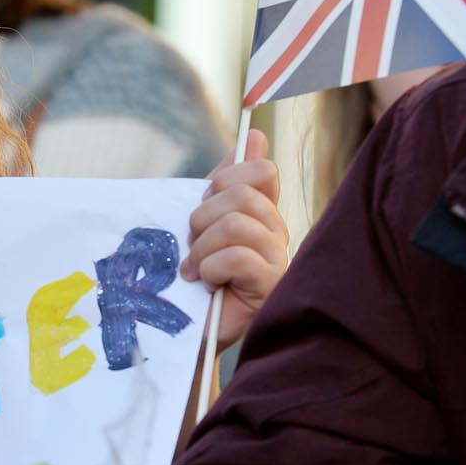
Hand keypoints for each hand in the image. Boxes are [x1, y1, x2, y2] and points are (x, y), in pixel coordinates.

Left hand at [182, 128, 286, 348]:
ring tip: (196, 269)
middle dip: (203, 217)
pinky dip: (211, 268)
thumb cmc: (190, 274)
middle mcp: (277, 232)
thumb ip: (225, 181)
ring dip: (203, 248)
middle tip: (193, 244)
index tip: (205, 202)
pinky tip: (207, 283)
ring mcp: (280, 260)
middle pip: (242, 195)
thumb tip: (256, 135)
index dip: (225, 179)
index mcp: (262, 212)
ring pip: (238, 224)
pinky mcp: (272, 287)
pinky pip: (239, 257)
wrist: (185, 329)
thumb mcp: (202, 221)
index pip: (261, 170)